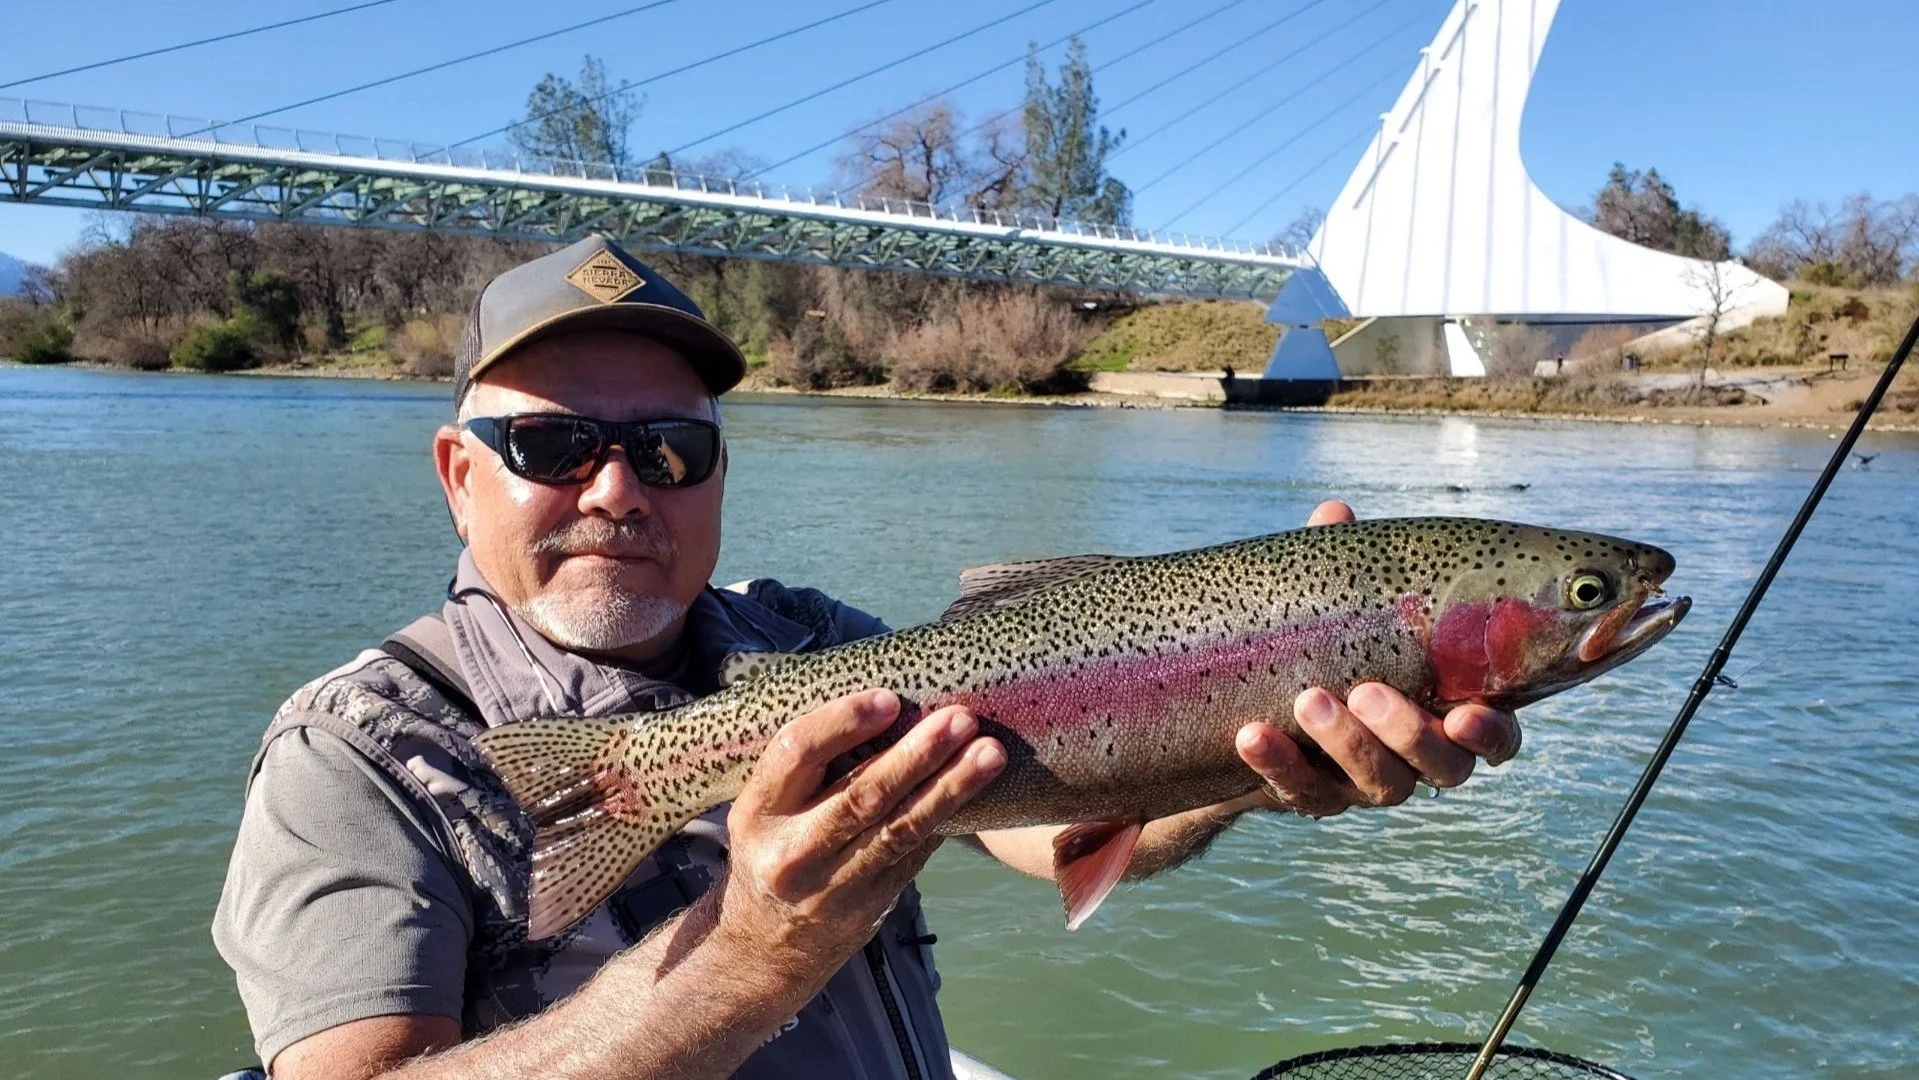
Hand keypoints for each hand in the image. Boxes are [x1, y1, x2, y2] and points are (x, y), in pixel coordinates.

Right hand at [714, 689, 1004, 983]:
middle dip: (918, 755)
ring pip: (901, 829)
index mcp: (756, 813)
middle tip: (961, 720)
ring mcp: (834, 886)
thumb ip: (806, 766)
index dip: (844, 722)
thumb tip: (885, 704)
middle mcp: (793, 852)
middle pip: (862, 796)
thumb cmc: (771, 848)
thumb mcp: (762, 808)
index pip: (798, 754)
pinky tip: (980, 791)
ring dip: (951, 787)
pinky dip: (946, 818)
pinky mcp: (871, 905)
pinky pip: (915, 852)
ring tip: (990, 753)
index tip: (890, 700)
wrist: (765, 944)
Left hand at [1230, 500, 1522, 817]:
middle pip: (1441, 766)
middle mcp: (1419, 757)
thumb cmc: (1325, 638)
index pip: (1496, 737)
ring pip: (1379, 785)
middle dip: (1407, 732)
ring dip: (1345, 744)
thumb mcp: (1337, 603)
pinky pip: (1303, 795)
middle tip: (1367, 691)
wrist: (1255, 699)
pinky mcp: (1315, 798)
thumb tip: (1335, 515)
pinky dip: (1277, 765)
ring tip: (1308, 698)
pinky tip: (1250, 735)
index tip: (1465, 714)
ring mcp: (1369, 784)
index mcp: (1449, 707)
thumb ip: (1345, 566)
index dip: (1490, 733)